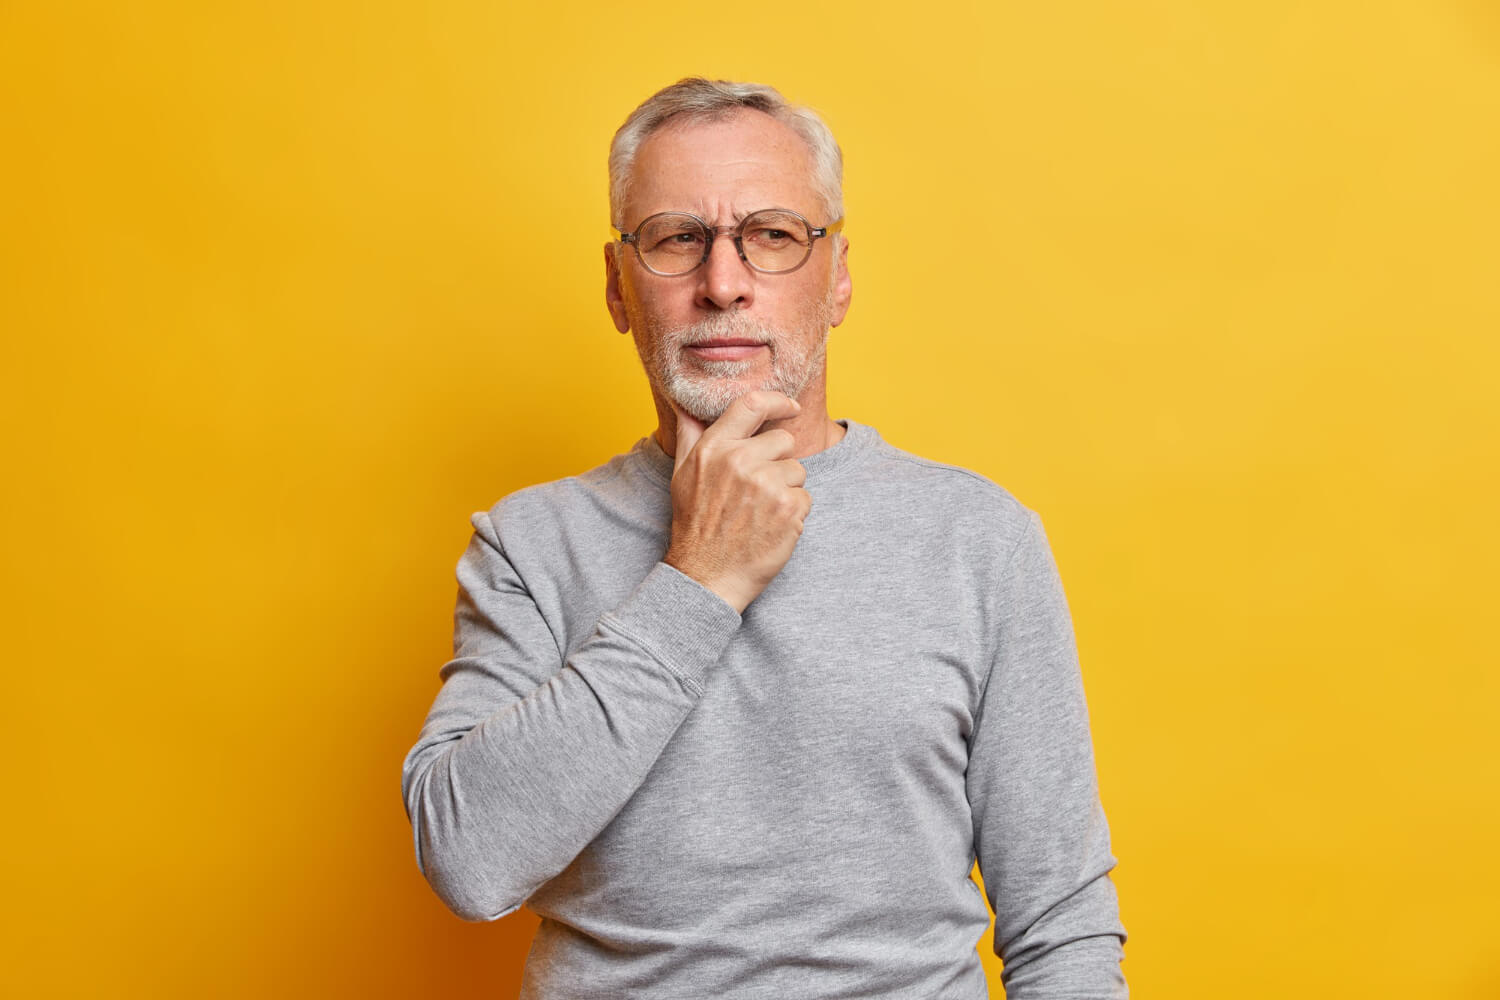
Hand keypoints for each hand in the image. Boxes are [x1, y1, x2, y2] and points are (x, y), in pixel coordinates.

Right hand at [663, 391, 810, 612]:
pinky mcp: (788, 508)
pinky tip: (771, 527)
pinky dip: (794, 514)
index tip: (791, 406)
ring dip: (786, 490)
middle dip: (778, 462)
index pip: (752, 404)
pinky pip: (806, 497)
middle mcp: (739, 461)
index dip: (777, 401)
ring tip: (760, 513)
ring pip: (797, 471)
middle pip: (784, 440)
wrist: (706, 576)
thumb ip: (690, 437)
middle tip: (757, 491)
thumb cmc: (695, 525)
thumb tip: (687, 406)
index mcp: (714, 448)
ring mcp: (766, 484)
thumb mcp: (682, 476)